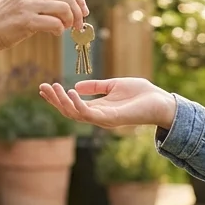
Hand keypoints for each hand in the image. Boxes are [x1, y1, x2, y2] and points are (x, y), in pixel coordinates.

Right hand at [0, 0, 87, 54]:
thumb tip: (74, 7)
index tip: (84, 11)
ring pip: (64, 8)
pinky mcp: (26, 20)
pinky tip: (55, 33)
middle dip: (78, 12)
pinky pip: (55, 24)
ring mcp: (28, 4)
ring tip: (66, 29)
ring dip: (70, 21)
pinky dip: (60, 30)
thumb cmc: (8, 18)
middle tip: (78, 25)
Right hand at [38, 78, 177, 129]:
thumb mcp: (114, 85)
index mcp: (98, 108)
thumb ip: (96, 87)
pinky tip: (70, 92)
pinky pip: (89, 113)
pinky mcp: (111, 119)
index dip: (57, 97)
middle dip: (55, 100)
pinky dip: (78, 104)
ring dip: (62, 101)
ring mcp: (103, 119)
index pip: (72, 105)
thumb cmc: (142, 94)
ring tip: (53, 87)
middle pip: (69, 111)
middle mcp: (98, 116)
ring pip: (76, 113)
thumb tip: (76, 86)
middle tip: (43, 87)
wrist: (161, 102)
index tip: (44, 87)